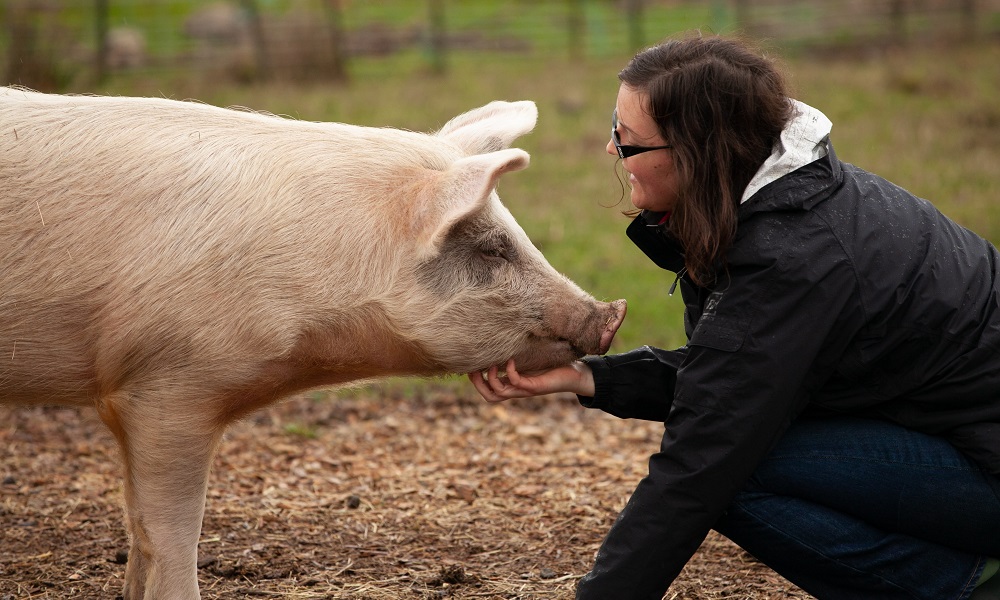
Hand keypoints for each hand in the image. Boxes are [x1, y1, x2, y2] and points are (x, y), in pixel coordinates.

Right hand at [467, 358, 594, 402]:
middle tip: (472, 369)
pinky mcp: (534, 387)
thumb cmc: (554, 364)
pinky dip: (509, 372)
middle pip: (489, 396)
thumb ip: (518, 352)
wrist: (576, 374)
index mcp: (513, 384)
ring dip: (490, 379)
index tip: (469, 365)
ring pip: (499, 393)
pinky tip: (511, 360)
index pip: (488, 390)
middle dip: (478, 384)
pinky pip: (516, 382)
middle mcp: (517, 390)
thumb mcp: (531, 358)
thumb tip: (503, 336)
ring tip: (491, 364)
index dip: (476, 380)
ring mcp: (525, 389)